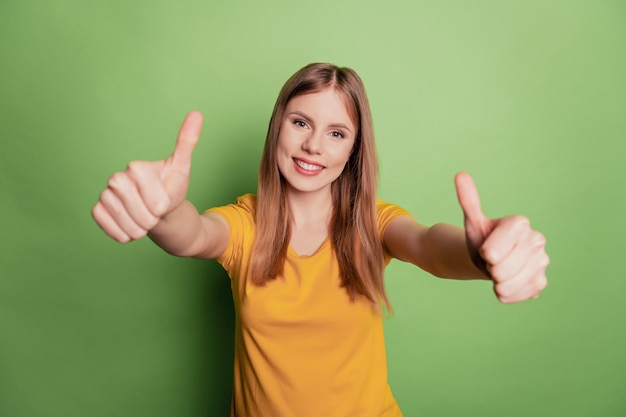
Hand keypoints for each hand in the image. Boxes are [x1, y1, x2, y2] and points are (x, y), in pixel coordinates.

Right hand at [92, 111, 203, 242]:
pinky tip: (131, 226)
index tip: (164, 201)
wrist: (160, 212)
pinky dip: (123, 233)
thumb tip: (197, 113)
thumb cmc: (171, 189)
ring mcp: (105, 194)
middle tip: (155, 212)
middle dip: (150, 217)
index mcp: (136, 167)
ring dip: (140, 228)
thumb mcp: (181, 168)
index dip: (160, 202)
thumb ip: (187, 142)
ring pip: (124, 220)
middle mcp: (116, 178)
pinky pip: (109, 227)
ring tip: (145, 219)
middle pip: (135, 208)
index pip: (150, 194)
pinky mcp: (97, 210)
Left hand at [454, 172, 548, 302]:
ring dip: (498, 282)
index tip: (485, 251)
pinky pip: (520, 294)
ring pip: (511, 282)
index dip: (487, 252)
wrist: (489, 261)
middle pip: (503, 268)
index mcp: (520, 224)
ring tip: (496, 274)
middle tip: (491, 263)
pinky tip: (505, 284)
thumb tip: (460, 175)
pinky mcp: (541, 282)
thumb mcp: (473, 222)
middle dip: (491, 269)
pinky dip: (507, 294)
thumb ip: (469, 200)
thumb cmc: (481, 239)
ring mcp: (542, 262)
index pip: (496, 248)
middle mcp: (537, 240)